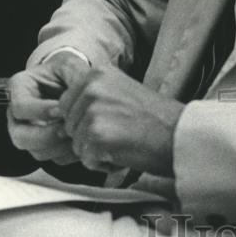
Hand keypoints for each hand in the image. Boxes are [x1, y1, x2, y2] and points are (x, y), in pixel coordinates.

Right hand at [7, 51, 89, 164]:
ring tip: (77, 133)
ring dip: (59, 147)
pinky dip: (68, 154)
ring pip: (36, 151)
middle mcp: (18, 113)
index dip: (41, 111)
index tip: (61, 110)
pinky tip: (81, 141)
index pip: (20, 107)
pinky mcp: (45, 146)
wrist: (75, 82)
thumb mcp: (71, 65)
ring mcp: (29, 132)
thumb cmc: (69, 71)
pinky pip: (53, 159)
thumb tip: (77, 97)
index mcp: (20, 88)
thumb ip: (74, 75)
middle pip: (20, 136)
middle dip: (46, 136)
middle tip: (68, 129)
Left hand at [59, 67, 182, 176]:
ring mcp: (93, 110)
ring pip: (76, 144)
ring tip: (124, 141)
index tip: (111, 120)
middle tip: (120, 133)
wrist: (180, 134)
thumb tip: (55, 113)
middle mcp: (92, 87)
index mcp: (97, 73)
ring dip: (97, 150)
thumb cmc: (156, 118)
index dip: (85, 119)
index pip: (66, 102)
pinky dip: (103, 164)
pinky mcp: (97, 135)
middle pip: (69, 124)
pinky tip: (124, 153)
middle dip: (89, 136)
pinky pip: (86, 160)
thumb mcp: (121, 92)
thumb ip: (91, 97)